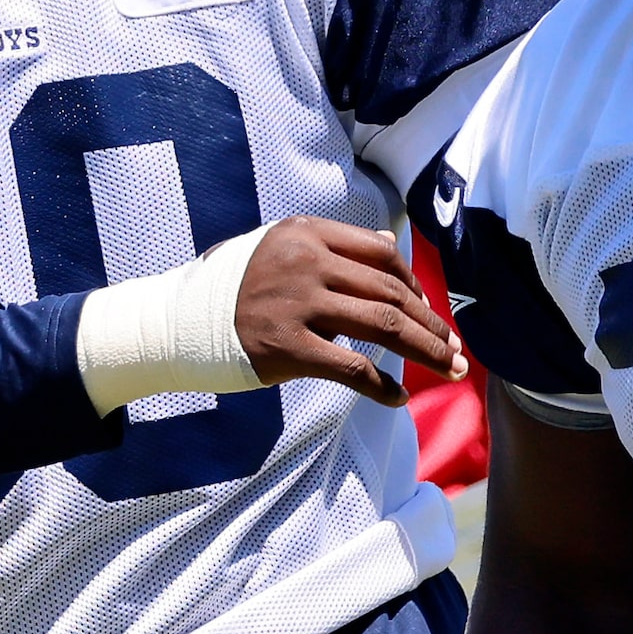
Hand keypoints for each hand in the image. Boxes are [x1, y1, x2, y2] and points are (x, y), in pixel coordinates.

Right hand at [236, 219, 462, 408]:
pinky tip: (398, 398)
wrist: (177, 322)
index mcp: (306, 234)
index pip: (382, 255)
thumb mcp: (278, 248)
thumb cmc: (233, 286)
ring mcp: (297, 305)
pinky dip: (382, 386)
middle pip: (391, 292)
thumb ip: (332, 245)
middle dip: (432, 324)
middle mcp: (306, 263)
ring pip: (383, 326)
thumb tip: (391, 245)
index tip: (429, 310)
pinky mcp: (288, 348)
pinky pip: (352, 368)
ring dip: (425, 350)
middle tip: (455, 349)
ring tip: (449, 369)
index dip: (415, 285)